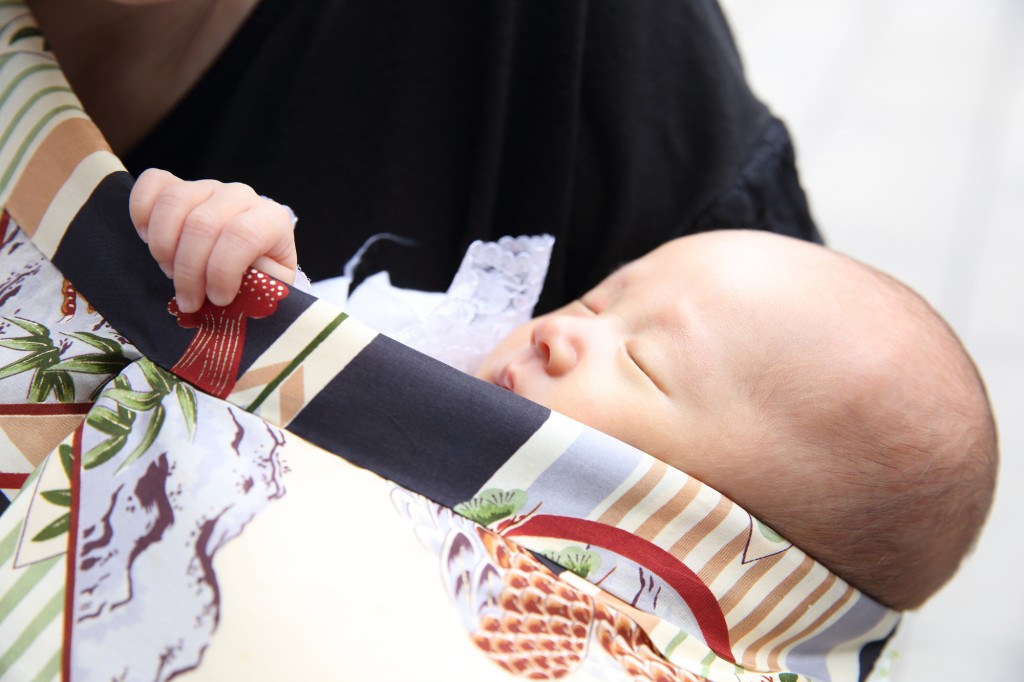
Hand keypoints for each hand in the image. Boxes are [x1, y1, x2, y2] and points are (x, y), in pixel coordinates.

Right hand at [129, 168, 296, 312]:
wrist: (248, 259)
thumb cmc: (258, 277)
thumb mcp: (268, 288)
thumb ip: (257, 287)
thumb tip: (234, 293)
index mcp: (272, 219)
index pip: (243, 235)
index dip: (223, 271)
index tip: (218, 299)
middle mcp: (241, 196)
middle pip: (202, 224)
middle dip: (189, 270)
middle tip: (189, 298)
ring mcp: (208, 186)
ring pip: (174, 202)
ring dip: (163, 246)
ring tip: (170, 272)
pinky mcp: (179, 184)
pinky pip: (153, 183)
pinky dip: (141, 212)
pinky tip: (147, 239)